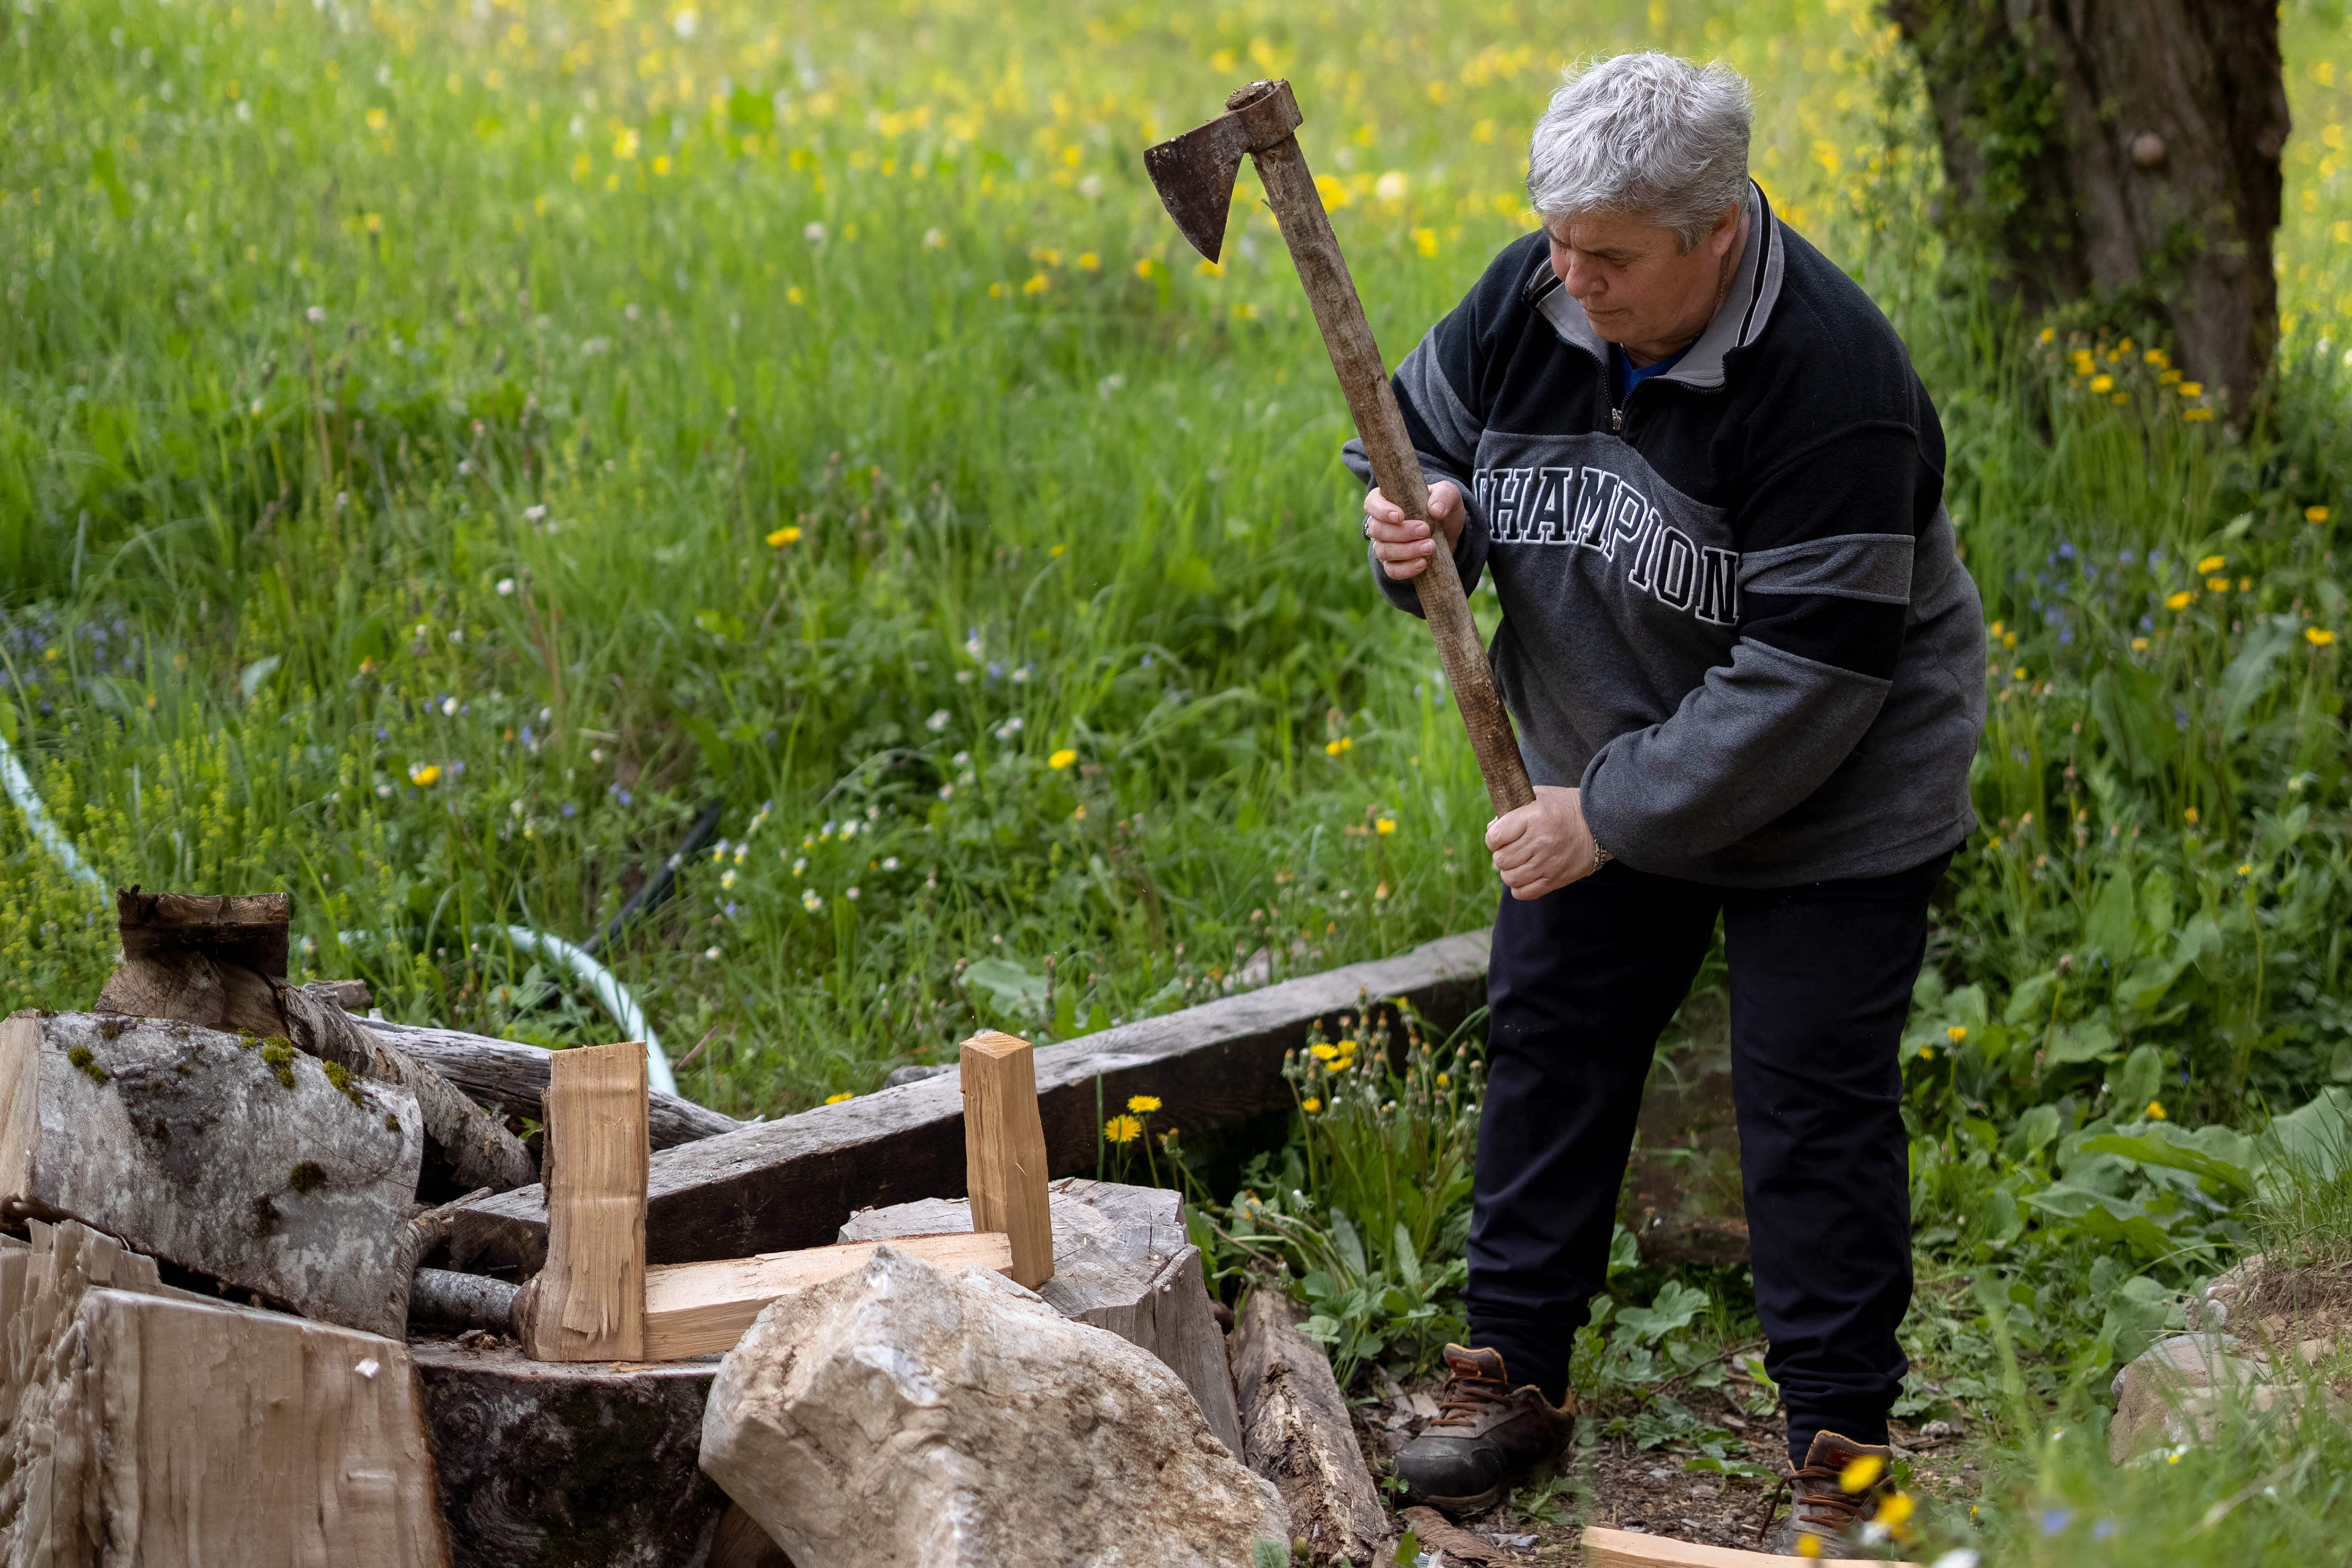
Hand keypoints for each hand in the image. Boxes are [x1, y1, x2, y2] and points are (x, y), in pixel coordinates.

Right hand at [1365, 480, 1464, 581]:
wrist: (1450, 533)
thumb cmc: (1442, 508)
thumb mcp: (1448, 494)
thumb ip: (1444, 495)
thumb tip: (1435, 510)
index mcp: (1386, 500)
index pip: (1372, 503)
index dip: (1381, 511)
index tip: (1399, 516)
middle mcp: (1380, 524)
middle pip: (1377, 530)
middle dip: (1401, 532)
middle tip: (1425, 530)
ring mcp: (1383, 545)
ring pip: (1383, 551)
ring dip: (1407, 551)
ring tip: (1430, 547)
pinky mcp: (1392, 564)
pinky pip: (1392, 570)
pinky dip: (1407, 568)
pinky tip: (1423, 563)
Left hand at [1486, 786, 1602, 899]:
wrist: (1597, 824)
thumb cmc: (1562, 808)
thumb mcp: (1537, 797)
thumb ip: (1511, 810)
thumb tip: (1491, 830)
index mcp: (1534, 817)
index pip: (1495, 836)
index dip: (1493, 838)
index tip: (1499, 836)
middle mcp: (1540, 842)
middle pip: (1501, 859)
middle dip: (1501, 854)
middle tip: (1511, 848)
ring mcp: (1548, 863)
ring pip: (1510, 878)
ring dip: (1509, 871)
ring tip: (1518, 861)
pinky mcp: (1556, 879)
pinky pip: (1524, 892)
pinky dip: (1519, 886)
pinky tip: (1525, 874)